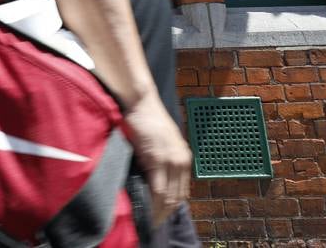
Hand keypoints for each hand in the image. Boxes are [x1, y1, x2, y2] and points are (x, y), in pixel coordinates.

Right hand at [121, 92, 190, 225]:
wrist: (141, 102)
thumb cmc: (146, 120)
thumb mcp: (160, 143)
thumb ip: (161, 161)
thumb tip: (152, 180)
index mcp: (184, 157)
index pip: (181, 189)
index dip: (172, 205)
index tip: (162, 215)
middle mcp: (182, 160)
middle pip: (177, 195)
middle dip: (166, 212)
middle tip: (155, 223)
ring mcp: (171, 160)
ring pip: (168, 195)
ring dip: (160, 210)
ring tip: (151, 221)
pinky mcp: (158, 160)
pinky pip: (158, 188)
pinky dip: (154, 202)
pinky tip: (148, 210)